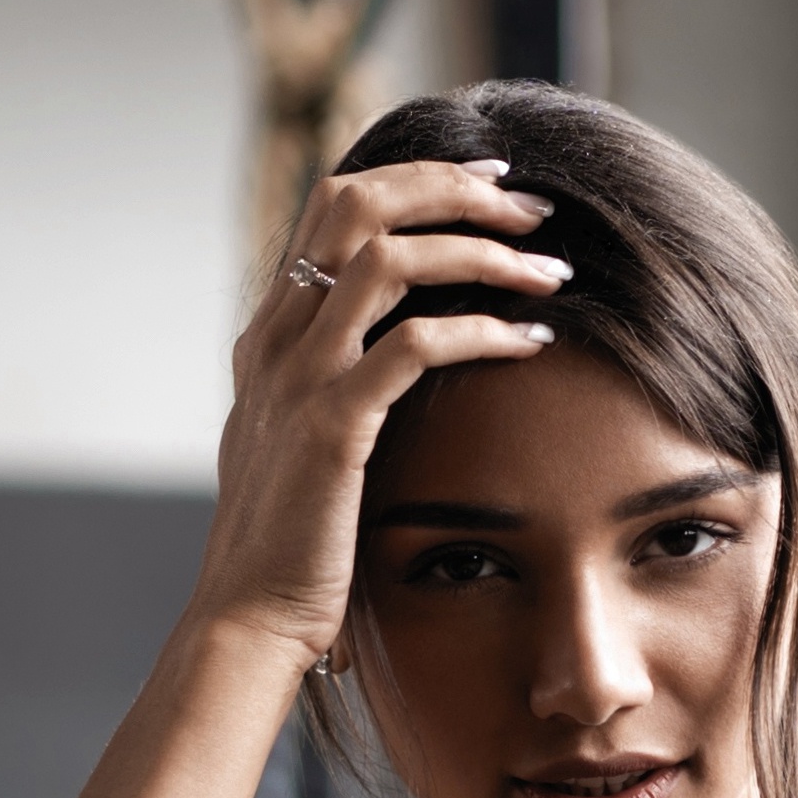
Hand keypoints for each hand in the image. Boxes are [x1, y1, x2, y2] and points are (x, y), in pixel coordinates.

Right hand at [190, 160, 570, 674]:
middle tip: (530, 207)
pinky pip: (416, 347)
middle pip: (358, 203)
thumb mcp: (295, 445)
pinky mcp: (332, 426)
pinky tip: (532, 342)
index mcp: (269, 336)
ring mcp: (298, 379)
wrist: (248, 619)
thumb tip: (382, 357)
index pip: (334, 207)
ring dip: (481, 250)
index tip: (489, 182)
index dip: (415, 179)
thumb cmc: (288, 546)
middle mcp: (277, 340)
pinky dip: (483, 331)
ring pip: (389, 259)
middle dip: (452, 188)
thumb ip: (325, 387)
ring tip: (548, 269)